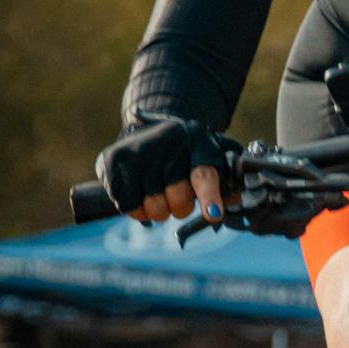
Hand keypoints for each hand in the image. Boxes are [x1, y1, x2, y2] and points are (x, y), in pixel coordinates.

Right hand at [96, 116, 231, 225]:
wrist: (146, 132)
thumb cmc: (186, 156)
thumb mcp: (210, 161)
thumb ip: (224, 184)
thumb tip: (235, 202)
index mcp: (197, 142)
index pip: (204, 175)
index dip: (209, 197)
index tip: (213, 215)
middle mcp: (166, 141)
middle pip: (178, 199)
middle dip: (180, 207)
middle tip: (175, 194)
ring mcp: (137, 149)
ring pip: (152, 207)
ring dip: (156, 209)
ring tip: (155, 191)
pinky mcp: (113, 159)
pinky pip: (127, 205)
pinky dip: (135, 207)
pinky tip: (136, 190)